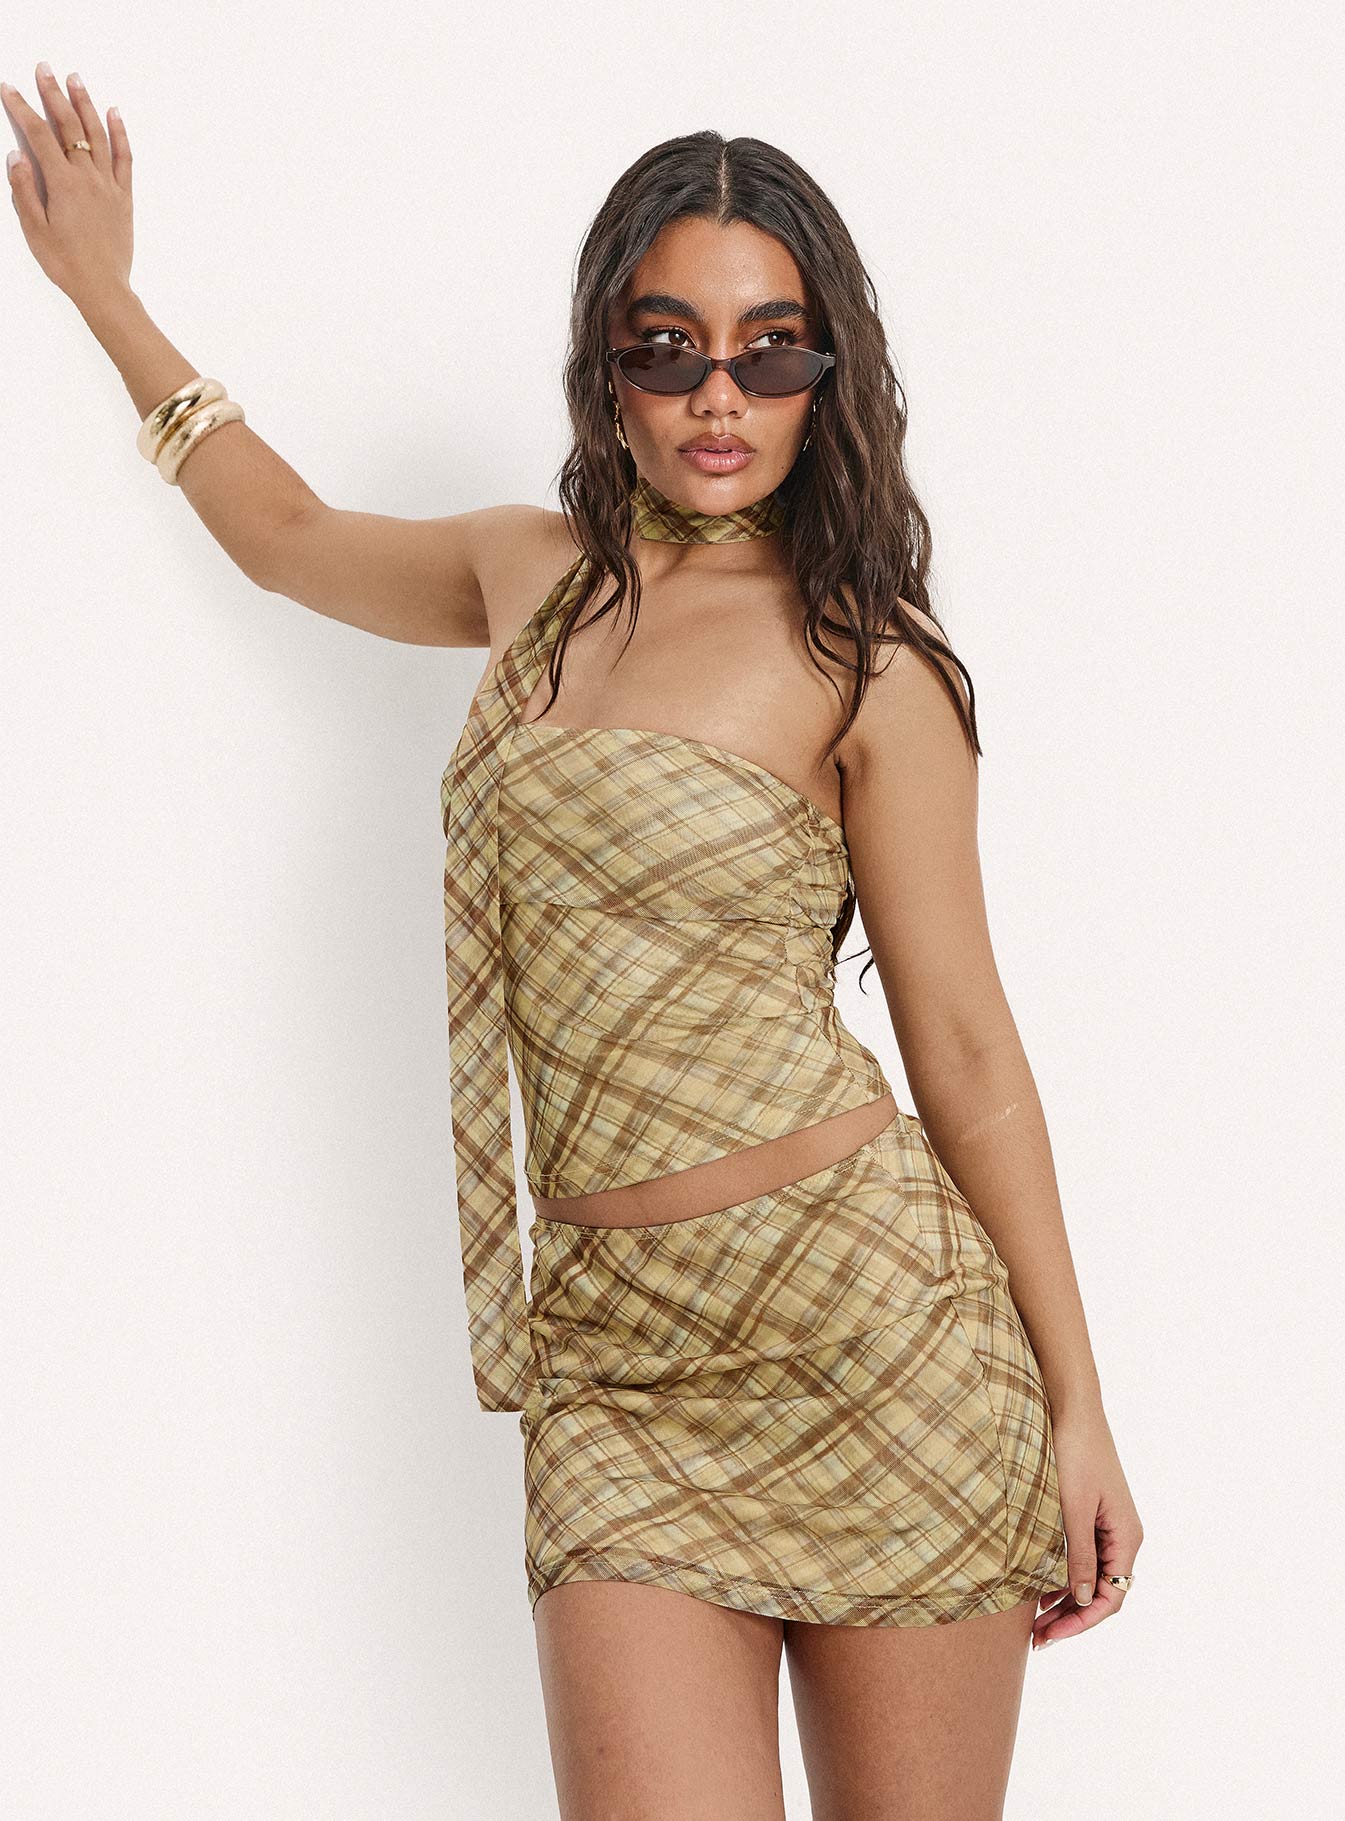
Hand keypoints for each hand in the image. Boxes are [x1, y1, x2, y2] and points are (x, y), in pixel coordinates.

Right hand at [2, 62, 132, 310]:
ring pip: (98, 135)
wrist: (104, 289)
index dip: (21, 108)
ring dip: (85, 104)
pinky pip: (124, 158)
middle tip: (43, 68)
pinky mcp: (124, 197)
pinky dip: (119, 133)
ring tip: (75, 79)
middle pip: (69, 126)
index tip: (8, 88)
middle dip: (53, 94)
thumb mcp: (34, 230)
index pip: (38, 135)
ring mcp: (109, 185)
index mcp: (63, 184)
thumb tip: (16, 157)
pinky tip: (113, 113)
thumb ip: (23, 190)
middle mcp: (89, 178)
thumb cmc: (66, 264)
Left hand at [1032, 1406, 1143, 1649]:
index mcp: (1127, 1538)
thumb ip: (1079, 1555)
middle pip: (1102, 1592)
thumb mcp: (1073, 1509)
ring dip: (1065, 1600)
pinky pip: (1082, 1556)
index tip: (1049, 1634)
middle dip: (1070, 1617)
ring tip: (1034, 1621)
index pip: (1111, 1598)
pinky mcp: (1091, 1514)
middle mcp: (1122, 1536)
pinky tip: (1039, 1588)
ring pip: (1091, 1577)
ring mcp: (1108, 1525)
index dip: (1081, 1622)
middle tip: (1036, 1638)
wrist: (1072, 1408)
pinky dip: (1063, 1576)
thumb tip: (1082, 1600)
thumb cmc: (1074, 1453)